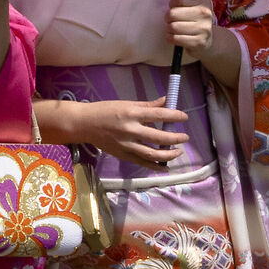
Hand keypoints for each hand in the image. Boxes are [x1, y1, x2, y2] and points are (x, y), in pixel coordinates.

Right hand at [45, 96, 188, 168]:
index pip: (159, 115)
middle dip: (176, 138)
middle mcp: (130, 130)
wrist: (83, 124)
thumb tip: (167, 101)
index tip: (184, 117)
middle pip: (159, 137)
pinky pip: (142, 162)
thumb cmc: (104, 110)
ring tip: (178, 151)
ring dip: (169, 154)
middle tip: (185, 137)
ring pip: (153, 154)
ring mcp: (126, 145)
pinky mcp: (122, 154)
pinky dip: (155, 167)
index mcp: (131, 113)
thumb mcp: (126, 104)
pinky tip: (165, 167)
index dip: (175, 116)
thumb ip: (147, 105)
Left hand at [167, 0, 219, 64]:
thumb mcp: (194, 3)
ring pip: (172, 27)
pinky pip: (174, 38)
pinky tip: (176, 36)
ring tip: (175, 29)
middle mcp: (206, 14)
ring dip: (169, 29)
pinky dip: (170, 38)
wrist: (208, 40)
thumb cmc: (195, 19)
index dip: (172, 3)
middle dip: (168, 18)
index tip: (176, 7)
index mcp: (203, 1)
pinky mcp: (198, 42)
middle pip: (172, 13)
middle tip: (173, 20)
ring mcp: (204, 29)